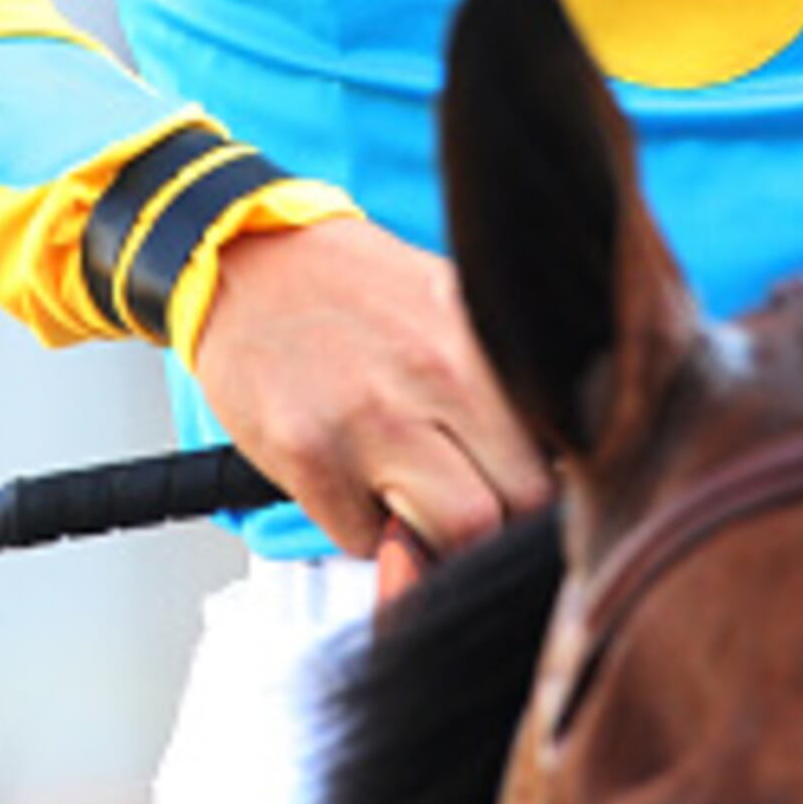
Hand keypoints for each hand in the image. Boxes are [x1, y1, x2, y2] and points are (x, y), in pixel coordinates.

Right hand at [186, 215, 553, 602]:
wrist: (242, 260)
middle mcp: (431, 378)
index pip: (557, 459)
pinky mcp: (307, 456)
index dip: (544, 490)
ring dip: (436, 540)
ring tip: (411, 499)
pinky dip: (365, 531)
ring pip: (453, 539)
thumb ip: (499, 377)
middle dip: (498, 527)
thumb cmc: (350, 287)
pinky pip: (366, 542)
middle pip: (514, 511)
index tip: (525, 491)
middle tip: (470, 505)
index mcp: (474, 342)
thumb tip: (560, 452)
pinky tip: (352, 483)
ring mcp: (366, 421)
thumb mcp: (446, 304)